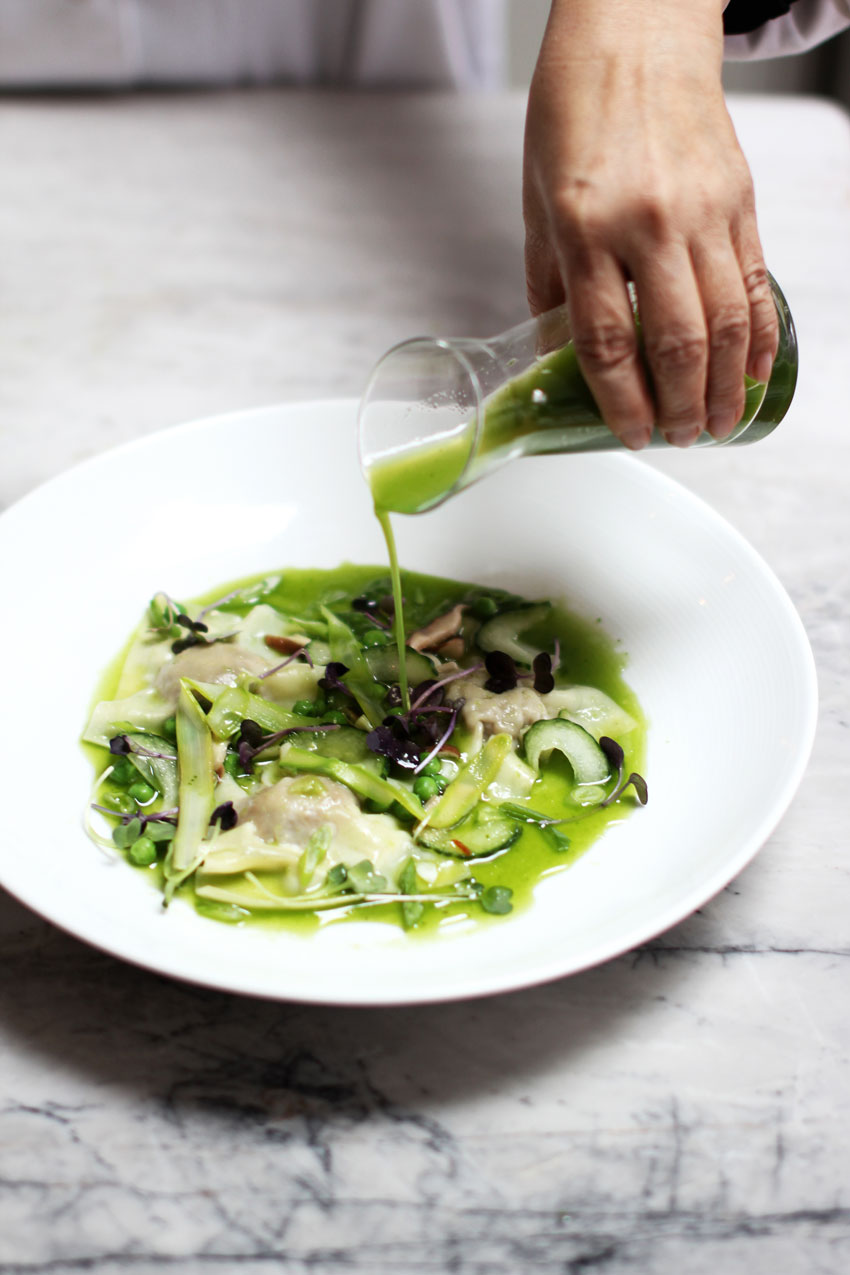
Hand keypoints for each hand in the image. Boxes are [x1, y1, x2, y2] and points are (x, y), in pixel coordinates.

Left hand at [523, 0, 778, 447]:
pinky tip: (750, 375)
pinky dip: (759, 338)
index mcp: (585, 227)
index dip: (621, 402)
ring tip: (714, 423)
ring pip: (725, 322)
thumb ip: (549, 284)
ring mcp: (702, 212)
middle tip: (678, 437)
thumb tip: (553, 355)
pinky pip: (756, 284)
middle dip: (678, 406)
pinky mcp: (739, 201)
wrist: (635, 34)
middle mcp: (648, 223)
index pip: (605, 340)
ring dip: (721, 386)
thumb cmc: (574, 115)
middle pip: (675, 342)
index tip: (630, 435)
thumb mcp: (537, 202)